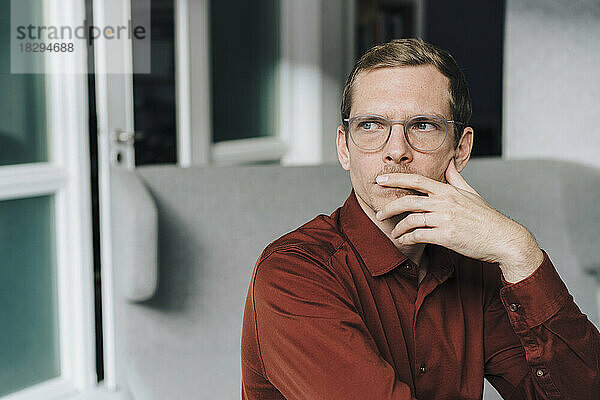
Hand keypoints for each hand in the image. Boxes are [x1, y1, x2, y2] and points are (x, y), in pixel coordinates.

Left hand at [375, 160, 543, 282]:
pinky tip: (404, 241)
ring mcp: (445, 219)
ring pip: (411, 220)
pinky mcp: (446, 236)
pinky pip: (419, 236)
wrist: (504, 239)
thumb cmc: (487, 218)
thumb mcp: (472, 193)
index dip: (396, 179)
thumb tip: (449, 163)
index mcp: (448, 191)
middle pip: (408, 200)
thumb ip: (456, 178)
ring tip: (394, 234)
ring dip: (398, 228)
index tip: (380, 179)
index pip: (416, 180)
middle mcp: (445, 203)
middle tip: (378, 214)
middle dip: (389, 207)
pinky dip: (408, 239)